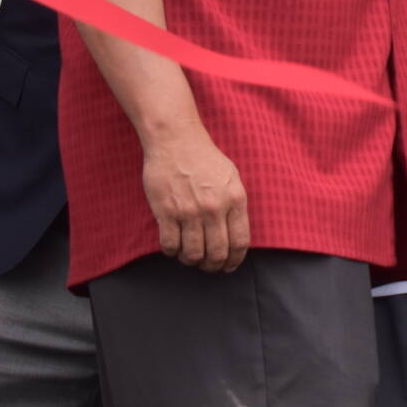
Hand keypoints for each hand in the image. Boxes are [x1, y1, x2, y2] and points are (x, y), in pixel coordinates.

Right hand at [142, 131, 250, 272]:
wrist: (175, 140)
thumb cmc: (204, 158)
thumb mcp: (232, 177)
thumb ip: (236, 205)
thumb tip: (236, 234)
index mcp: (235, 199)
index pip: (240, 242)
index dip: (235, 261)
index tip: (229, 266)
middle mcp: (214, 208)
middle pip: (217, 253)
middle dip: (213, 266)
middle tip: (208, 266)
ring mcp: (189, 211)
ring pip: (193, 254)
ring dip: (191, 260)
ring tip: (189, 255)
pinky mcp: (166, 212)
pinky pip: (170, 245)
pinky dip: (172, 252)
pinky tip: (173, 246)